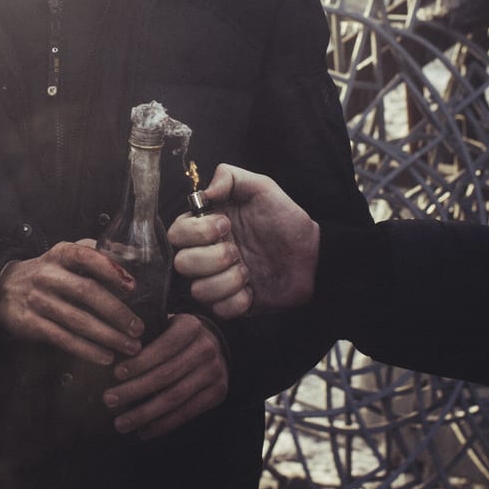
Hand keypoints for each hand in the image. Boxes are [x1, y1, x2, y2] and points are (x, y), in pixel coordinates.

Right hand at [0, 240, 144, 364]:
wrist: (2, 288)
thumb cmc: (47, 272)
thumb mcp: (65, 255)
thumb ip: (95, 253)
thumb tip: (132, 254)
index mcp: (60, 254)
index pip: (86, 255)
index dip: (110, 270)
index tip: (132, 286)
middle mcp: (48, 275)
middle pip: (87, 292)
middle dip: (117, 312)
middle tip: (138, 328)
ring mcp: (38, 300)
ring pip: (78, 320)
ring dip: (108, 336)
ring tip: (130, 347)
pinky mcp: (31, 323)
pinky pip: (64, 339)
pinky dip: (87, 350)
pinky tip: (105, 357)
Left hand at [103, 313, 226, 439]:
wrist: (213, 346)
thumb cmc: (177, 336)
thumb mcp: (165, 325)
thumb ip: (146, 336)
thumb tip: (114, 355)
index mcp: (191, 326)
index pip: (163, 347)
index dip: (140, 362)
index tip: (116, 374)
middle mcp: (207, 348)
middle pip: (166, 374)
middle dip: (134, 389)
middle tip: (109, 400)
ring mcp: (215, 372)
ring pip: (175, 397)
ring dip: (144, 413)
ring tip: (120, 423)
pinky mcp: (218, 393)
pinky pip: (187, 412)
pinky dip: (163, 424)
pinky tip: (143, 431)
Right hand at [167, 163, 318, 318]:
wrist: (312, 254)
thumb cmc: (286, 221)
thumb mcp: (263, 189)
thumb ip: (232, 177)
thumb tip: (205, 192)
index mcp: (207, 228)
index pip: (176, 233)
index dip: (196, 231)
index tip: (225, 224)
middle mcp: (207, 255)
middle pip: (181, 263)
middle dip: (211, 258)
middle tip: (236, 250)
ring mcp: (219, 281)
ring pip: (198, 290)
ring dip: (226, 280)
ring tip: (247, 270)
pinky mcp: (233, 304)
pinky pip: (220, 311)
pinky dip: (237, 301)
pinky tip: (253, 290)